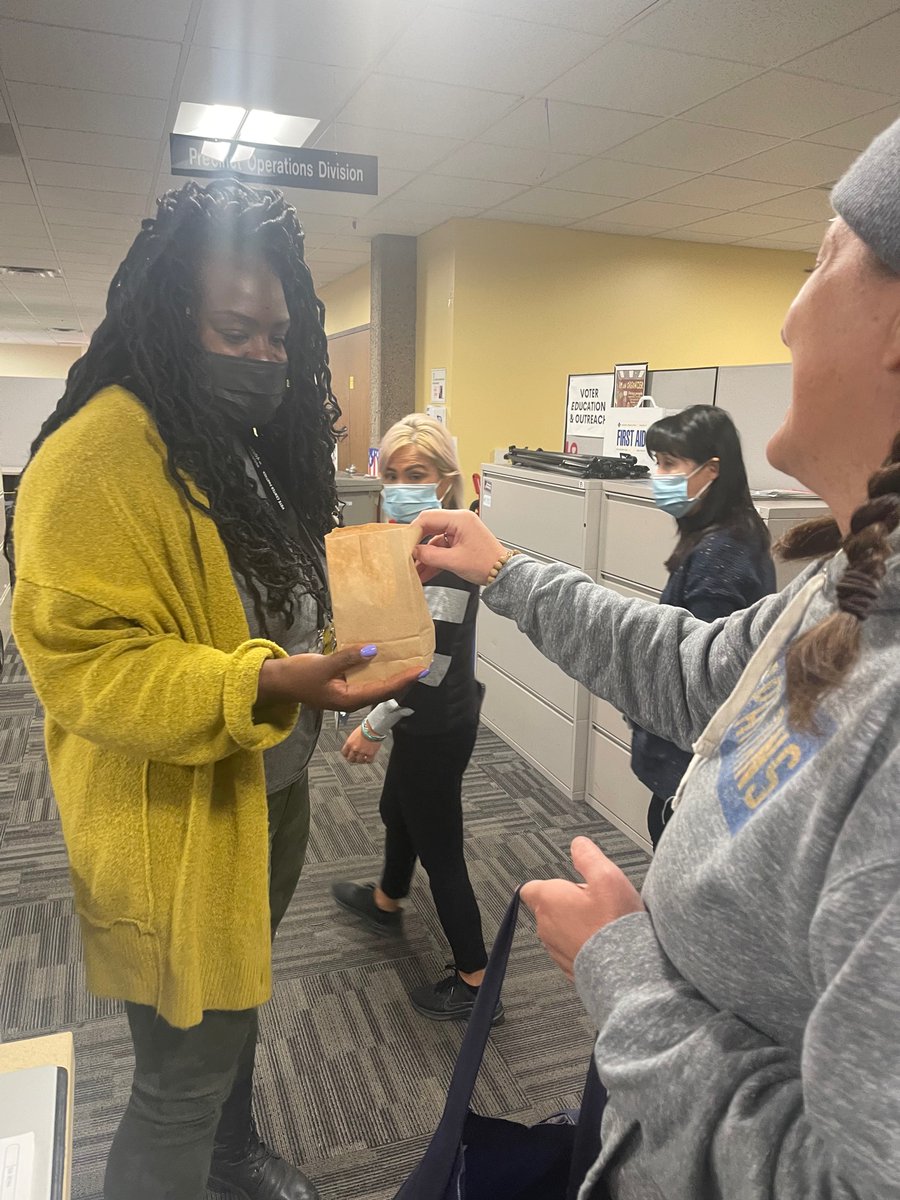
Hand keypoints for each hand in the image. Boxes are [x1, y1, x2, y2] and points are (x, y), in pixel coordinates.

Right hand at [257, 645, 421, 711]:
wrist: (277, 681)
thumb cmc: (298, 676)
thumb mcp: (323, 665)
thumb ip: (349, 658)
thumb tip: (374, 651)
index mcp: (349, 700)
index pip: (383, 690)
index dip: (403, 680)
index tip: (420, 670)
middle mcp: (352, 699)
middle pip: (384, 690)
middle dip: (402, 679)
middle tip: (421, 665)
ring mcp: (347, 693)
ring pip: (375, 684)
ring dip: (391, 674)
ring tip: (408, 662)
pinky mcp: (342, 685)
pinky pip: (365, 678)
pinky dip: (376, 669)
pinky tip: (383, 658)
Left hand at [342, 724, 381, 763]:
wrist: (373, 728)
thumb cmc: (365, 728)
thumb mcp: (354, 734)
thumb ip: (352, 741)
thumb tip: (353, 745)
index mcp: (349, 743)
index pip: (344, 753)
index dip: (346, 755)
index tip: (348, 755)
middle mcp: (355, 749)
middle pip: (350, 759)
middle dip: (353, 759)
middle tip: (356, 758)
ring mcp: (362, 752)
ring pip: (359, 761)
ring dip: (361, 760)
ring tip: (363, 758)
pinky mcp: (371, 754)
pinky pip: (368, 761)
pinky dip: (368, 760)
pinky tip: (369, 758)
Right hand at [412, 509, 504, 584]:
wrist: (503, 574)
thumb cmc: (488, 564)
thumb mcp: (454, 561)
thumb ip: (430, 555)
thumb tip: (414, 552)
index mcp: (459, 519)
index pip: (427, 518)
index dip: (413, 531)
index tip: (404, 544)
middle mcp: (459, 521)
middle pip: (429, 528)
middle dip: (417, 544)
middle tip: (406, 555)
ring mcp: (459, 532)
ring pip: (434, 540)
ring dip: (425, 555)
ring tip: (415, 568)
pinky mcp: (460, 542)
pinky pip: (442, 548)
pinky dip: (434, 559)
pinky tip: (425, 570)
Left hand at [521, 837, 644, 980]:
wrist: (626, 971)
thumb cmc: (614, 926)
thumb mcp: (607, 877)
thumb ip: (588, 856)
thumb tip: (578, 845)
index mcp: (548, 900)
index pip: (530, 887)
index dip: (547, 882)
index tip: (561, 883)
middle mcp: (546, 927)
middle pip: (549, 907)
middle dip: (568, 901)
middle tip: (595, 901)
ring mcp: (556, 950)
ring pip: (560, 929)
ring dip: (576, 923)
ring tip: (603, 922)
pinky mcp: (569, 967)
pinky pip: (572, 948)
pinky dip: (583, 943)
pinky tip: (604, 941)